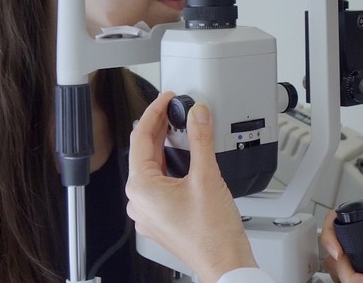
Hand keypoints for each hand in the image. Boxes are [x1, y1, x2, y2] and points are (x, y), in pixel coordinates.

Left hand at [126, 92, 255, 282]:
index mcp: (141, 189)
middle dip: (161, 129)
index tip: (167, 98)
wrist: (224, 263)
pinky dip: (171, 167)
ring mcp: (148, 212)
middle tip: (176, 109)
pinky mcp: (160, 219)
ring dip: (167, 147)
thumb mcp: (207, 176)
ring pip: (153, 169)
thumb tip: (197, 114)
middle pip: (145, 153)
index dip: (154, 112)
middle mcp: (138, 202)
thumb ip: (201, 139)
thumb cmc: (212, 234)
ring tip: (184, 130)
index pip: (140, 138)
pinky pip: (159, 185)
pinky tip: (187, 159)